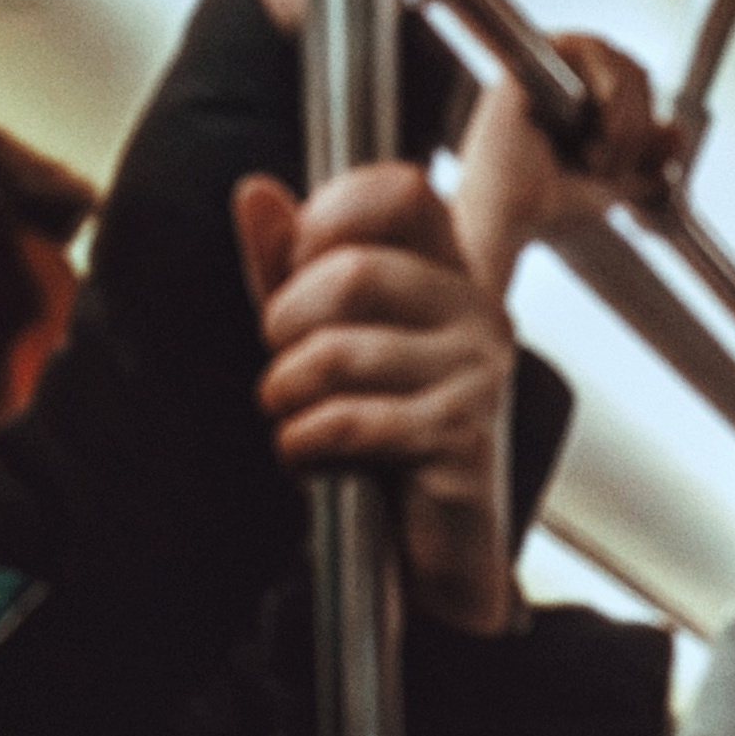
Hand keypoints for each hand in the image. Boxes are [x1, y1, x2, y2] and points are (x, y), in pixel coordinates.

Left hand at [234, 165, 516, 635]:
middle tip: (280, 361)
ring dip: (287, 390)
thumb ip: (287, 265)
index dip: (332, 214)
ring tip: (289, 413)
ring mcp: (478, 377)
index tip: (299, 266)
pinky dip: (305, 440)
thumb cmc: (379, 433)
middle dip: (286, 320)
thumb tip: (254, 192)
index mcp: (451, 272)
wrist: (432, 545)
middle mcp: (479, 314)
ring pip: (343, 352)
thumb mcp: (320, 335)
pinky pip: (355, 421)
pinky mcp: (461, 440)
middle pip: (356, 272)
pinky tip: (304, 452)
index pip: (404, 190)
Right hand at [446, 32, 672, 301]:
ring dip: (626, 118)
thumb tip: (678, 131)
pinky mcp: (525, 64)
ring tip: (603, 162)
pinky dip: (611, 96)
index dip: (650, 120)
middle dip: (639, 125)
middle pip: (630, 66)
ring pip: (614, 55)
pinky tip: (596, 142)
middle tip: (618, 170)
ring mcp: (539, 68)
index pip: (634, 81)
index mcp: (575, 100)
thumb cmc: (548, 210)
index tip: (643, 168)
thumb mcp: (615, 184)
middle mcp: (556, 77)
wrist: (508, 224)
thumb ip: (646, 159)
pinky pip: (585, 46)